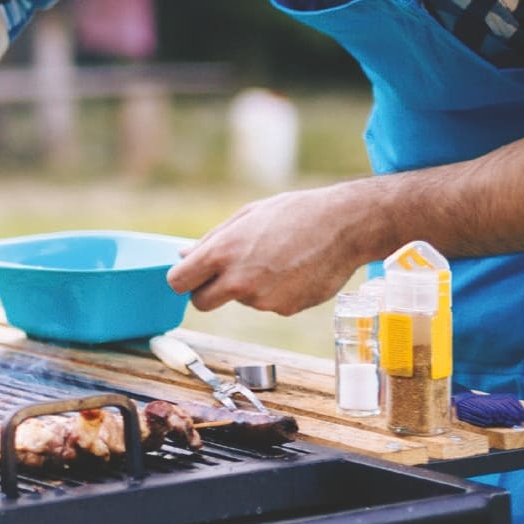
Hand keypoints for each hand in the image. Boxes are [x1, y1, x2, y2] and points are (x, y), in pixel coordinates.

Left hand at [167, 185, 370, 315]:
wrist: (344, 226)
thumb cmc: (293, 213)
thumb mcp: (246, 216)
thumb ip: (211, 240)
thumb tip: (183, 255)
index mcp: (223, 252)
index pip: (179, 282)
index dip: (183, 279)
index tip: (191, 275)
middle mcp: (239, 281)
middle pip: (201, 303)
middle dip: (206, 292)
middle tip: (225, 274)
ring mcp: (263, 300)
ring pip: (239, 301)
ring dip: (248, 286)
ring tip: (275, 259)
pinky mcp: (285, 310)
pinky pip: (267, 304)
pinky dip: (274, 292)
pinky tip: (292, 270)